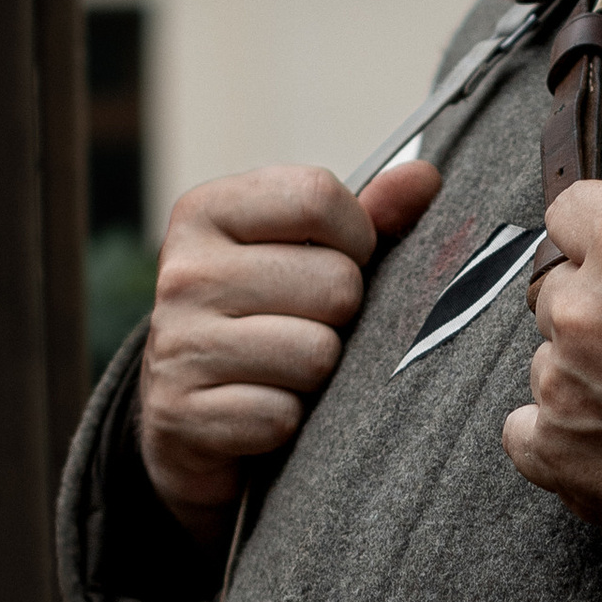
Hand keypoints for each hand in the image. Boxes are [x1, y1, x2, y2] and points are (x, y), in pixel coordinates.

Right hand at [138, 157, 442, 540]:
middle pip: (335, 283)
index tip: (345, 261)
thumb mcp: (306, 254)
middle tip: (307, 327)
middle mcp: (183, 271)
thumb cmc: (261, 319)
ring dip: (319, 375)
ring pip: (316, 354)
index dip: (358, 237)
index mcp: (206, 212)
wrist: (187, 417)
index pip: (317, 196)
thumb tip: (424, 178)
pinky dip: (286, 423)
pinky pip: (282, 416)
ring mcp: (177, 344)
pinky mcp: (181, 416)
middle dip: (342, 315)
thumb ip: (369, 215)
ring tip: (285, 371)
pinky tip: (259, 408)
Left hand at [501, 183, 601, 525]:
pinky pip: (525, 431)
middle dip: (598, 311)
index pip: (571, 210)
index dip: (601, 235)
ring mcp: (564, 384)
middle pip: (556, 290)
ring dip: (586, 377)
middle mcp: (587, 310)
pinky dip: (563, 438)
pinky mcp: (556, 451)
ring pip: (548, 362)